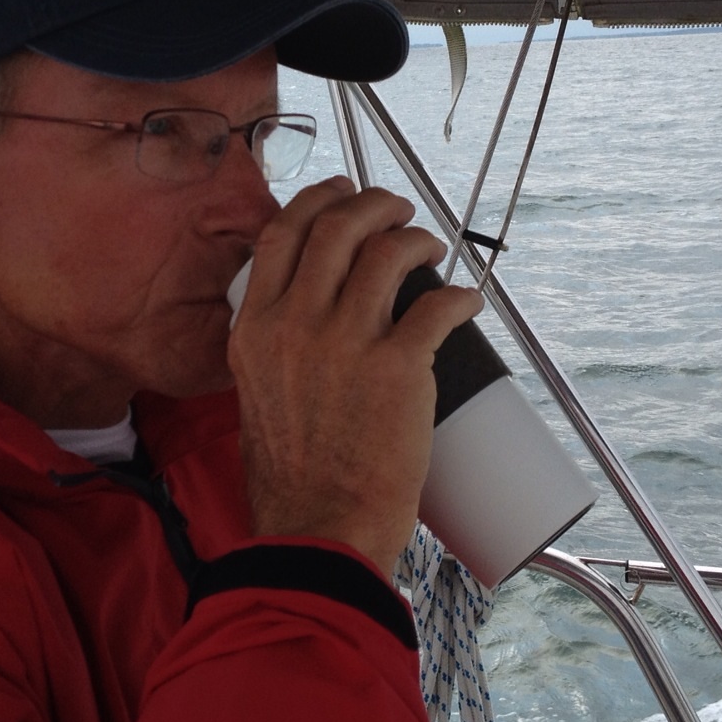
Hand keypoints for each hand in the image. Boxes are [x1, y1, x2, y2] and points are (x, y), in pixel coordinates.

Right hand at [228, 177, 483, 571]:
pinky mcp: (399, 366)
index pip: (281, 235)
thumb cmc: (289, 478)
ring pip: (389, 252)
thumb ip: (273, 349)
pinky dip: (460, 296)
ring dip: (418, 239)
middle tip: (397, 213)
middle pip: (338, 228)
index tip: (342, 193)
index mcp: (254, 328)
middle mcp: (295, 323)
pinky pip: (438, 306)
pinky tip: (467, 301)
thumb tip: (308, 323)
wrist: (316, 528)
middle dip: (375, 206)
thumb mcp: (256, 393)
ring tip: (431, 248)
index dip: (318, 201)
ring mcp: (347, 341)